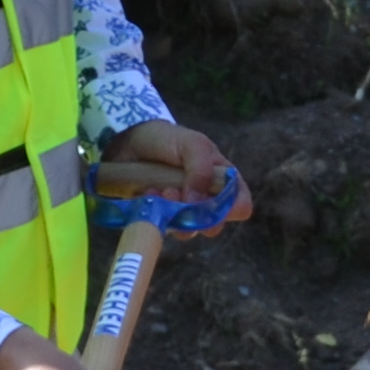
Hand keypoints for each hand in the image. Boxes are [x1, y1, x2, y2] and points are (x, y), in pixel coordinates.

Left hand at [106, 117, 247, 224]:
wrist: (129, 140)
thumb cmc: (168, 139)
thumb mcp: (193, 145)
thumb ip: (202, 171)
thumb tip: (198, 205)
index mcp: (222, 181)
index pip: (240, 205)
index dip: (230, 210)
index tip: (209, 204)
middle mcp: (207, 199)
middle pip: (214, 224)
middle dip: (194, 214)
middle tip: (174, 193)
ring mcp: (184, 210)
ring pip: (188, 230)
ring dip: (172, 213)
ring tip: (157, 190)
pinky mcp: (162, 217)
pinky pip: (163, 227)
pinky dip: (155, 212)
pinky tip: (146, 193)